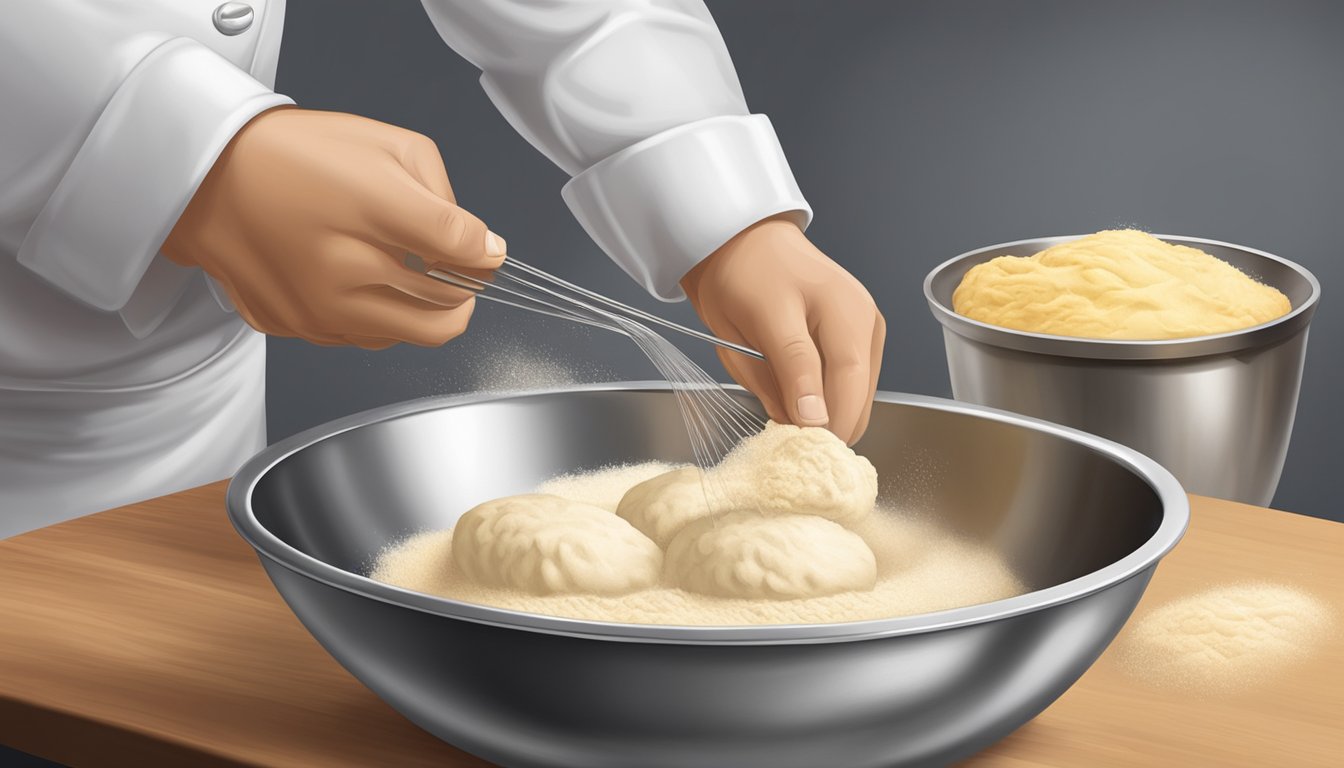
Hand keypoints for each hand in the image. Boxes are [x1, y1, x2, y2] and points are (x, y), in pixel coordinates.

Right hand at [163, 107, 504, 348]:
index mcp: (373, 210)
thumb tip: (478, 244)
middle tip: (458, 270)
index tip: (485, 250)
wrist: (204, 176)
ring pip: (410, 337)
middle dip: (466, 292)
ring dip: (424, 311)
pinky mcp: (295, 326)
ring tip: (407, 272)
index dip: (487, 253)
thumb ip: (443, 196)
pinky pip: (363, 336)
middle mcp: (344, 270)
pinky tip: (363, 282)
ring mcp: (318, 308)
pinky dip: (378, 316)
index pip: (462, 252)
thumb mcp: (388, 145)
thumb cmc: (296, 153)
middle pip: (448, 314)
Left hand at [681, 217, 884, 443]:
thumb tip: (813, 420)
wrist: (748, 246)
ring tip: (793, 411)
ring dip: (832, 412)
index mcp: (838, 308)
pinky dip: (834, 398)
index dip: (825, 423)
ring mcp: (868, 325)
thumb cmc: (742, 280)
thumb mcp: (749, 327)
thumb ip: (785, 374)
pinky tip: (805, 395)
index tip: (799, 446)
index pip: (844, 381)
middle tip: (792, 440)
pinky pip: (856, 383)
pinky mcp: (866, 335)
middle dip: (828, 423)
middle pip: (859, 393)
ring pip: (860, 394)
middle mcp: (863, 317)